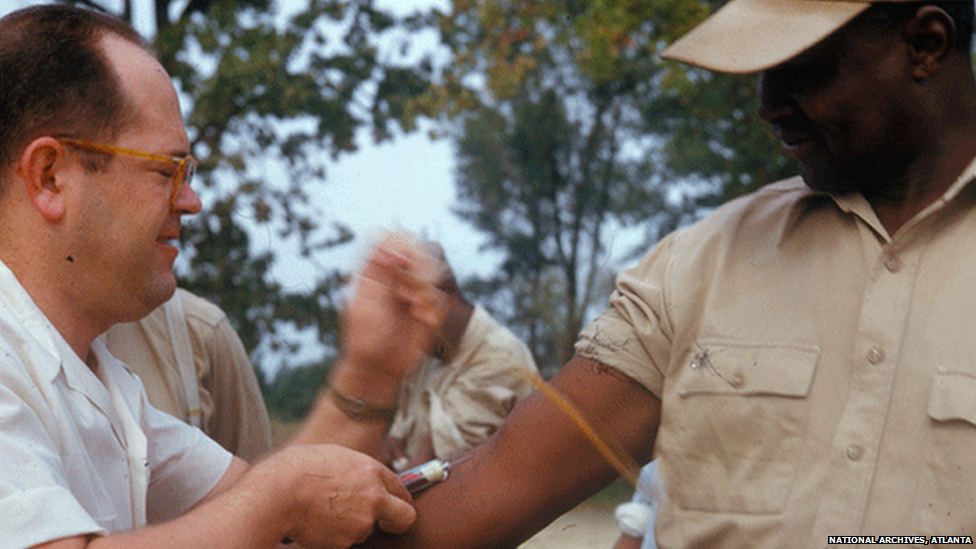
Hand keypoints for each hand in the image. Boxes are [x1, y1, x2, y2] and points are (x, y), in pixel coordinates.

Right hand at [254, 445, 415, 548]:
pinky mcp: (346, 541)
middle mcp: (374, 497)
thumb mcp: (335, 457)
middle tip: (388, 525)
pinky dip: (333, 536)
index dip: (399, 499)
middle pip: (404, 517)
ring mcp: (362, 521)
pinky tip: (317, 523)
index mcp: (372, 471)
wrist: (279, 493)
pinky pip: (344, 541)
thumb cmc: (298, 469)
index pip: (401, 489)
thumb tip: (363, 478)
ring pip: (365, 529)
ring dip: (351, 527)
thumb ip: (356, 471)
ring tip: (324, 513)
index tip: (395, 507)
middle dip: (398, 523)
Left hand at [340, 232, 445, 383]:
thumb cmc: (364, 337)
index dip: (401, 244)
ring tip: (411, 305)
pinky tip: (419, 317)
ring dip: (424, 288)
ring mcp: (415, 295)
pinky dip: (432, 305)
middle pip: (418, 253)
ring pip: (433, 274)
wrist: (376, 368)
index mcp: (378, 273)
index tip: (402, 260)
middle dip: (416, 268)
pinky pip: (441, 298)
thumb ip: (378, 273)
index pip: (392, 242)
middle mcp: (398, 280)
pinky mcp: (430, 312)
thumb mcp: (366, 302)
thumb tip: (389, 246)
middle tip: (405, 289)